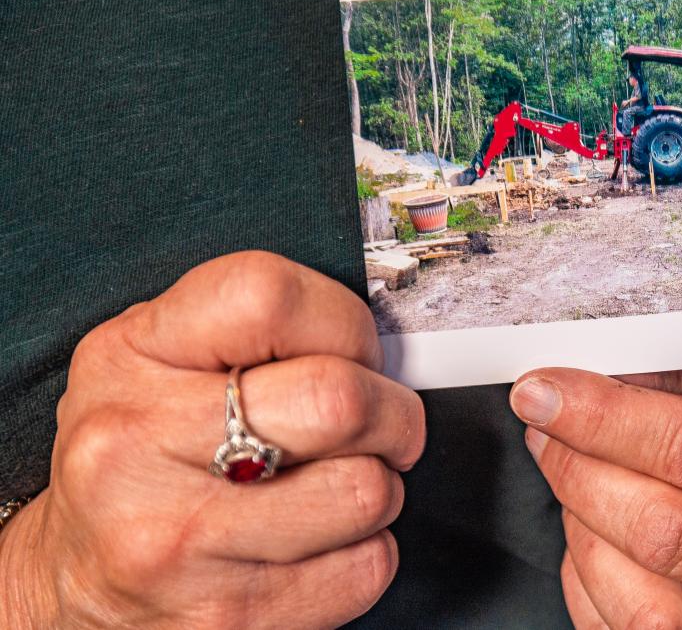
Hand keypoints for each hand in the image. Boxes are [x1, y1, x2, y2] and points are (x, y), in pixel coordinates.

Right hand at [0, 251, 425, 628]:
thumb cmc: (141, 454)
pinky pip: (366, 568)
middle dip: (392, 411)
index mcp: (127, 357)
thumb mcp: (156, 358)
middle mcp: (136, 445)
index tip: (354, 350)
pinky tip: (317, 541)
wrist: (73, 578)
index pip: (270, 299)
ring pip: (366, 490)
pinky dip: (364, 552)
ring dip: (379, 486)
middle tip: (383, 422)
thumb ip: (254, 330)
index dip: (343, 322)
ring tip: (336, 484)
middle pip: (339, 400)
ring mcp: (177, 540)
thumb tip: (375, 339)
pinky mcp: (223, 617)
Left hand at [509, 367, 681, 628]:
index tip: (545, 393)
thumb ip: (669, 381)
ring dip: (582, 529)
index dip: (604, 421)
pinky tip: (601, 533)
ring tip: (582, 480)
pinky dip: (587, 576)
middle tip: (546, 428)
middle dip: (579, 472)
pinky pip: (613, 628)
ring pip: (638, 598)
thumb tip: (581, 381)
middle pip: (658, 532)